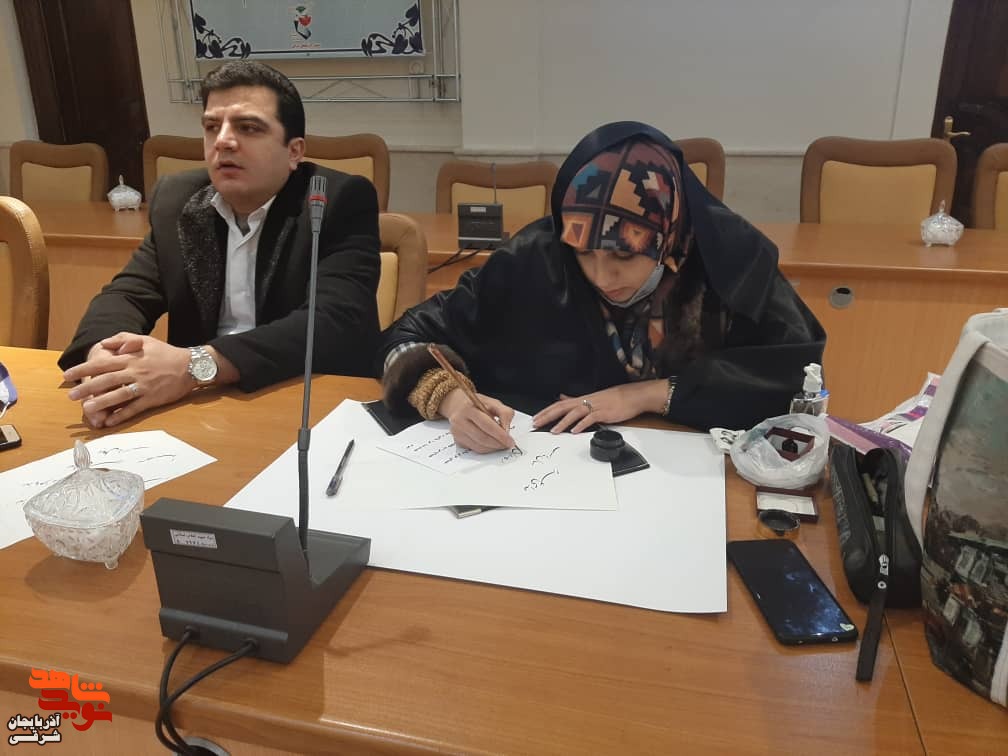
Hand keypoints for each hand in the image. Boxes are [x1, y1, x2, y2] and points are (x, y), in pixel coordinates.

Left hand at [64, 333, 193, 427]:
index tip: (67, 375)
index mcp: (130, 358)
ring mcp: (143, 387)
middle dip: (87, 388)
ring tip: (86, 409)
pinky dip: (121, 415)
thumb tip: (105, 343)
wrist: (191, 366)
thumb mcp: (145, 339)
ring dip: (101, 403)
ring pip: (118, 395)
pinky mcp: (153, 399)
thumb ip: (123, 338)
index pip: (102, 363)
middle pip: (106, 380)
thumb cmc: (166, 353)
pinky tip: (110, 421)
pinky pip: (134, 408)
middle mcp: (135, 372)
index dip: (83, 369)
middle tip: (71, 395)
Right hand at [439, 388, 515, 452]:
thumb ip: (504, 413)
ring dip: (493, 448)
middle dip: (498, 444)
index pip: (487, 425)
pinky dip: (486, 449)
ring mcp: (457, 432)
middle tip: (507, 444)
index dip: (500, 435)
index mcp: (468, 408)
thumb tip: (506, 430)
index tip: (510, 441)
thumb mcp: (493, 402)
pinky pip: (474, 449)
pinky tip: (491, 444)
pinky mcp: (457, 440)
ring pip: (478, 446)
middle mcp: (459, 421)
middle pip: (482, 438)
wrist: (457, 405)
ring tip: (501, 444)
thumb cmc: (477, 404)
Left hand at [532, 380, 667, 433]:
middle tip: (536, 424)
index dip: (546, 411)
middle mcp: (585, 402)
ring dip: (563, 422)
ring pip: (574, 413)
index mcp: (581, 400)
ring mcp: (594, 407)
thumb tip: (562, 398)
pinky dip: (582, 425)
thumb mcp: (591, 398)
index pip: (559, 405)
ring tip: (553, 431)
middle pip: (562, 408)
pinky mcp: (603, 413)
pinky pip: (590, 419)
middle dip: (548, 416)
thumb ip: (575, 399)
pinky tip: (575, 431)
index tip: (535, 418)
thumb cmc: (613, 398)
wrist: (632, 396)